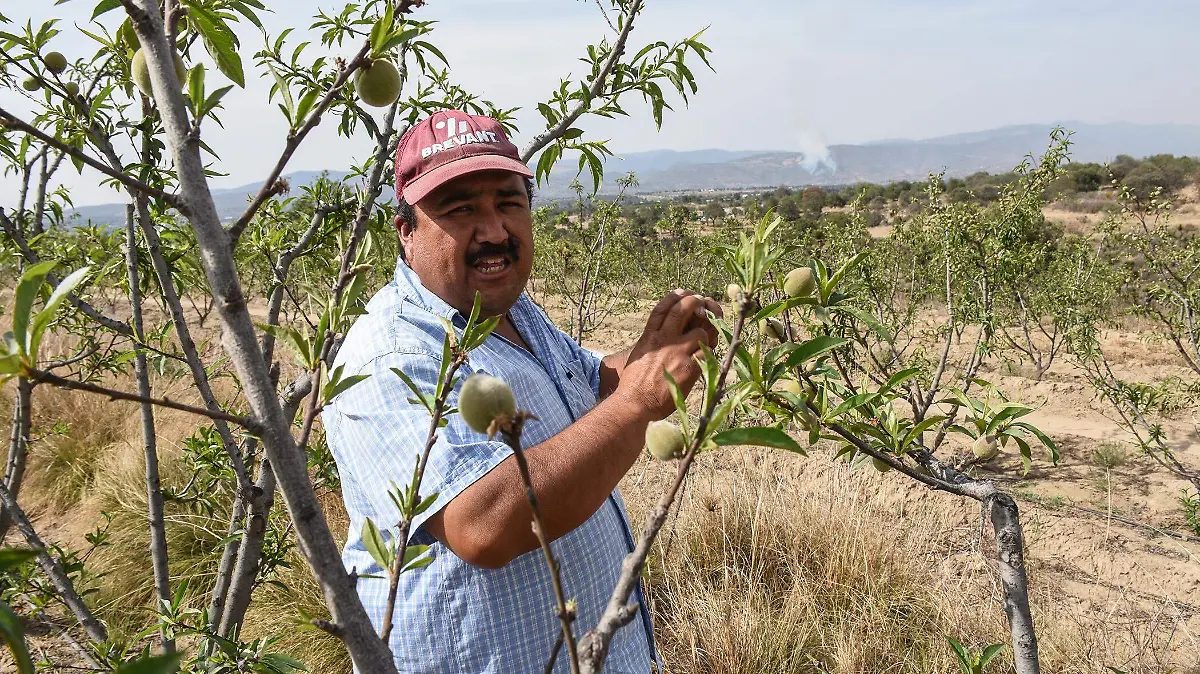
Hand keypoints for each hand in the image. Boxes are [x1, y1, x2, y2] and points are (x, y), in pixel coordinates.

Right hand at [614, 289, 722, 419]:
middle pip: (682, 310)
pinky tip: (705, 360)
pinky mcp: (688, 368)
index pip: (662, 309)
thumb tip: (663, 336)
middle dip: (695, 302)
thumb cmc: (634, 385)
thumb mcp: (639, 356)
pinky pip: (707, 353)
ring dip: (705, 336)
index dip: (674, 297)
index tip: (683, 292)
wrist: (636, 404)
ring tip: (704, 343)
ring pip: (701, 332)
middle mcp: (663, 340)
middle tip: (703, 303)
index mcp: (649, 337)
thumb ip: (652, 343)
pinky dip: (708, 355)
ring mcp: (676, 353)